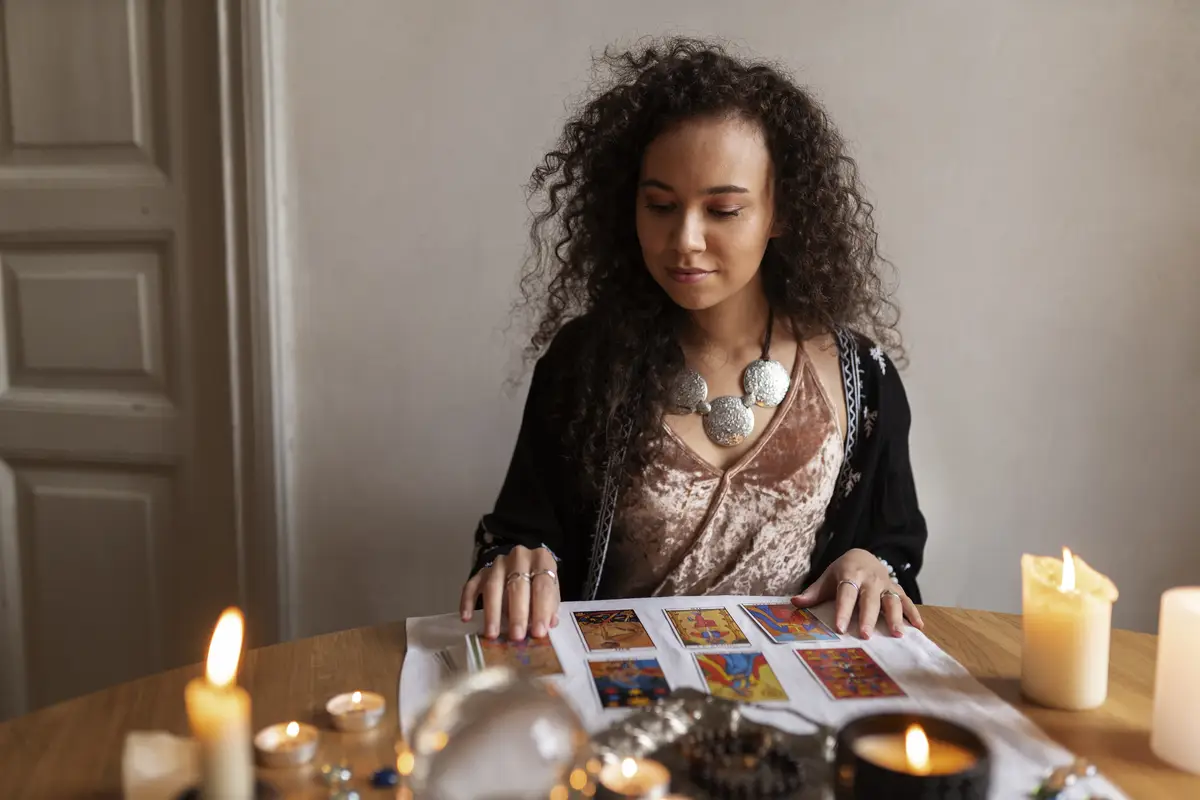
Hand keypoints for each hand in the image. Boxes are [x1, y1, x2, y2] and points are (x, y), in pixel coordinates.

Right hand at [459, 546, 560, 639]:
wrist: (524, 565)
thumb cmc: (539, 583)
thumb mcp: (551, 592)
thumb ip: (550, 607)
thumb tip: (548, 624)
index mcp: (541, 560)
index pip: (543, 586)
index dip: (542, 610)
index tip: (538, 632)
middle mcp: (519, 557)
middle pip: (518, 585)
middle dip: (517, 613)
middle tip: (516, 636)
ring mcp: (498, 563)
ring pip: (493, 586)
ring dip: (493, 611)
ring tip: (492, 633)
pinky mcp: (481, 571)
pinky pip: (471, 585)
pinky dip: (468, 601)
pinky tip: (466, 617)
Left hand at [791, 548, 923, 637]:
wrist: (863, 555)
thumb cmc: (842, 572)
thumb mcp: (827, 578)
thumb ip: (813, 592)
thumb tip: (794, 603)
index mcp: (850, 574)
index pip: (846, 594)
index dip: (843, 610)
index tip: (839, 627)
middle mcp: (870, 579)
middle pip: (869, 599)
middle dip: (868, 617)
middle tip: (865, 635)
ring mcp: (886, 584)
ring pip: (892, 600)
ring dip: (895, 617)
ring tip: (896, 634)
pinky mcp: (897, 589)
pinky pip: (907, 600)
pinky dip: (914, 613)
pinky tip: (918, 627)